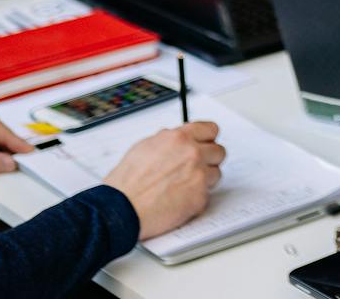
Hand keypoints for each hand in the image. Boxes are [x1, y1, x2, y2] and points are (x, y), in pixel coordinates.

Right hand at [102, 122, 224, 240]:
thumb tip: (177, 137)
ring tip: (182, 187)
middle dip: (208, 160)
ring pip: (215, 174)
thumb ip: (167, 140)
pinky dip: (196, 198)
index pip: (210, 129)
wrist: (120, 210)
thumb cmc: (126, 184)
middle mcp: (192, 153)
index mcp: (179, 138)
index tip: (206, 144)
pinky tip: (178, 200)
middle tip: (193, 169)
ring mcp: (199, 175)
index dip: (207, 139)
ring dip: (203, 180)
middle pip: (218, 151)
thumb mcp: (143, 148)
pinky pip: (207, 195)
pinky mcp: (200, 197)